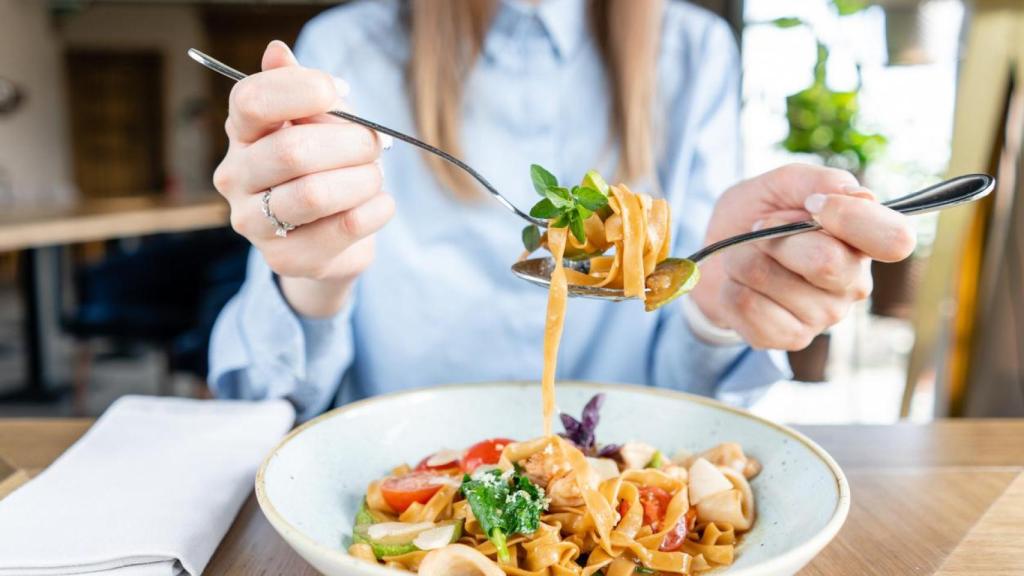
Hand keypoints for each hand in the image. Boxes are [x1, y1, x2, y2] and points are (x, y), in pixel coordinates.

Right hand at [213, 41, 393, 316]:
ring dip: (362, 179)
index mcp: (242, 134)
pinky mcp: (287, 259)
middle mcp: (235, 177)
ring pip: (315, 194)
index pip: (251, 101)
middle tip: (374, 144)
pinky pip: (343, 227)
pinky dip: (375, 210)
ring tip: (374, 177)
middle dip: (350, 143)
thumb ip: (303, 91)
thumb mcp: (316, 125)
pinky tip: (380, 204)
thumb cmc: (323, 169)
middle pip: (292, 151)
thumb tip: (277, 51)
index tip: (339, 92)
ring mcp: (255, 223)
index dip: (301, 90)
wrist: (327, 241)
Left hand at [690, 164, 915, 349]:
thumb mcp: (781, 184)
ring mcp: (824, 315)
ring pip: (772, 280)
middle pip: (825, 262)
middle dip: (776, 236)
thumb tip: (857, 195)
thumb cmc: (756, 216)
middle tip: (759, 228)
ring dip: (743, 259)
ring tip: (746, 257)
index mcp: (864, 241)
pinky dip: (730, 287)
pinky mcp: (790, 338)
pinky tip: (739, 285)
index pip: (894, 239)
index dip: (850, 218)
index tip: (812, 204)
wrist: (716, 256)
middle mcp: (853, 282)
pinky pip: (747, 306)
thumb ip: (818, 181)